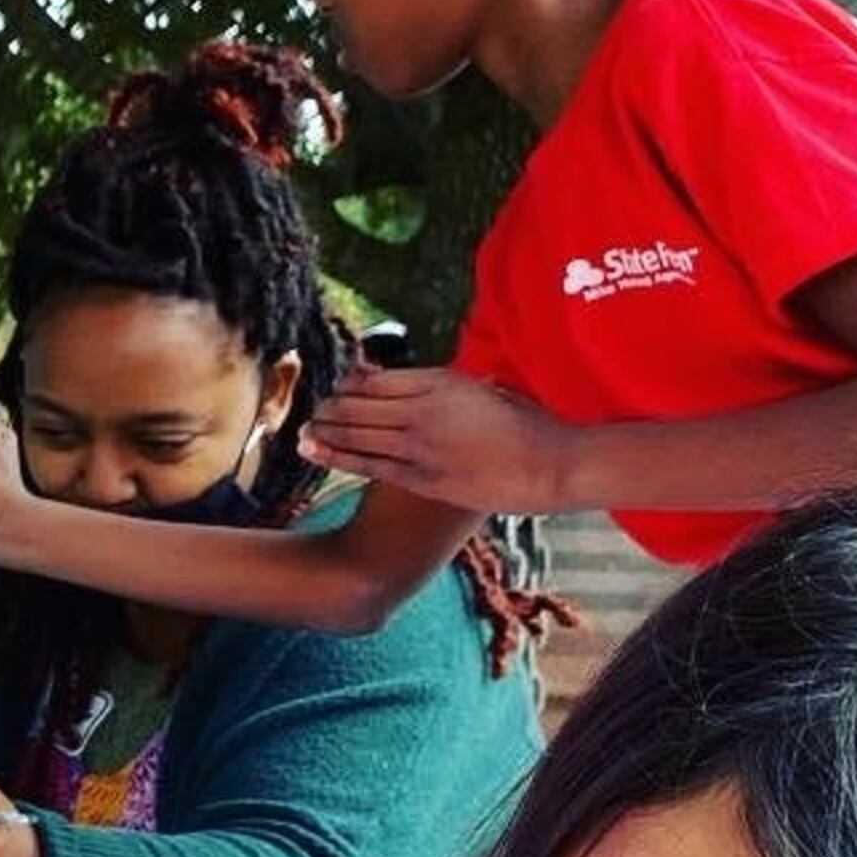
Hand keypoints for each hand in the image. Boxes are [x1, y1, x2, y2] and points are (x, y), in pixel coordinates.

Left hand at [297, 367, 578, 512]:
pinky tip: (313, 451)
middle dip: (330, 407)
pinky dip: (336, 456)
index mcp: (442, 382)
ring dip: (324, 430)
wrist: (553, 465)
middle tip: (313, 410)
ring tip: (304, 431)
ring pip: (356, 433)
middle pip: (357, 403)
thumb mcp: (488, 388)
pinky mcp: (423, 478)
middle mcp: (425, 409)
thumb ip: (451, 385)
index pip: (377, 379)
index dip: (350, 384)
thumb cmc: (530, 425)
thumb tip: (427, 381)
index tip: (339, 387)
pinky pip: (369, 465)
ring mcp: (422, 445)